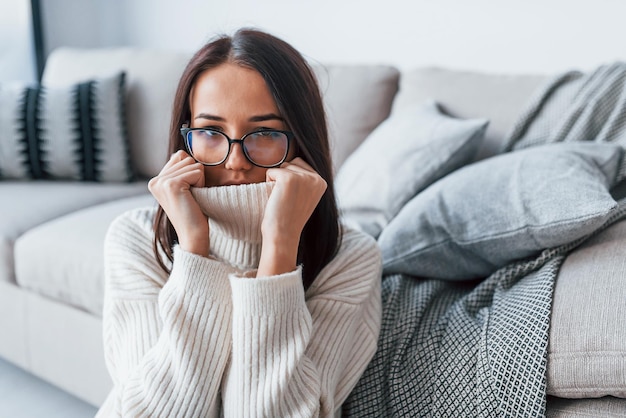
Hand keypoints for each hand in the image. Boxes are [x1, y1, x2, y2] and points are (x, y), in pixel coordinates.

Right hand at [148, 150, 208, 256]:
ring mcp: (161, 182)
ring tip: (191, 198)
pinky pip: (197, 171)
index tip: (187, 193)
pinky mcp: (171, 184)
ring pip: (192, 163)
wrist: (193, 235)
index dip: (191, 172)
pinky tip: (193, 198)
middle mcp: (155, 180)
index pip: (179, 156)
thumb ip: (179, 170)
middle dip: (195, 175)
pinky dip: (201, 184)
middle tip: (190, 197)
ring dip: (198, 180)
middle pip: (186, 157)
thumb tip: (180, 152)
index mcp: (155, 181)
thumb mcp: (183, 188)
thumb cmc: (194, 212)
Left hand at [257, 158, 326, 276]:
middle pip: (291, 163)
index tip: (294, 199)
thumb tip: (293, 161)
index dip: (290, 180)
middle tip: (287, 200)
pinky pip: (270, 171)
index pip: (300, 164)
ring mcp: (303, 177)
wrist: (283, 235)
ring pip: (281, 167)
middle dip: (283, 178)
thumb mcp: (304, 196)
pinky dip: (268, 183)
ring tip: (282, 199)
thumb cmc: (288, 218)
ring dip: (276, 181)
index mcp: (322, 181)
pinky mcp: (289, 178)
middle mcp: (316, 178)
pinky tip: (276, 199)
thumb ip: (304, 180)